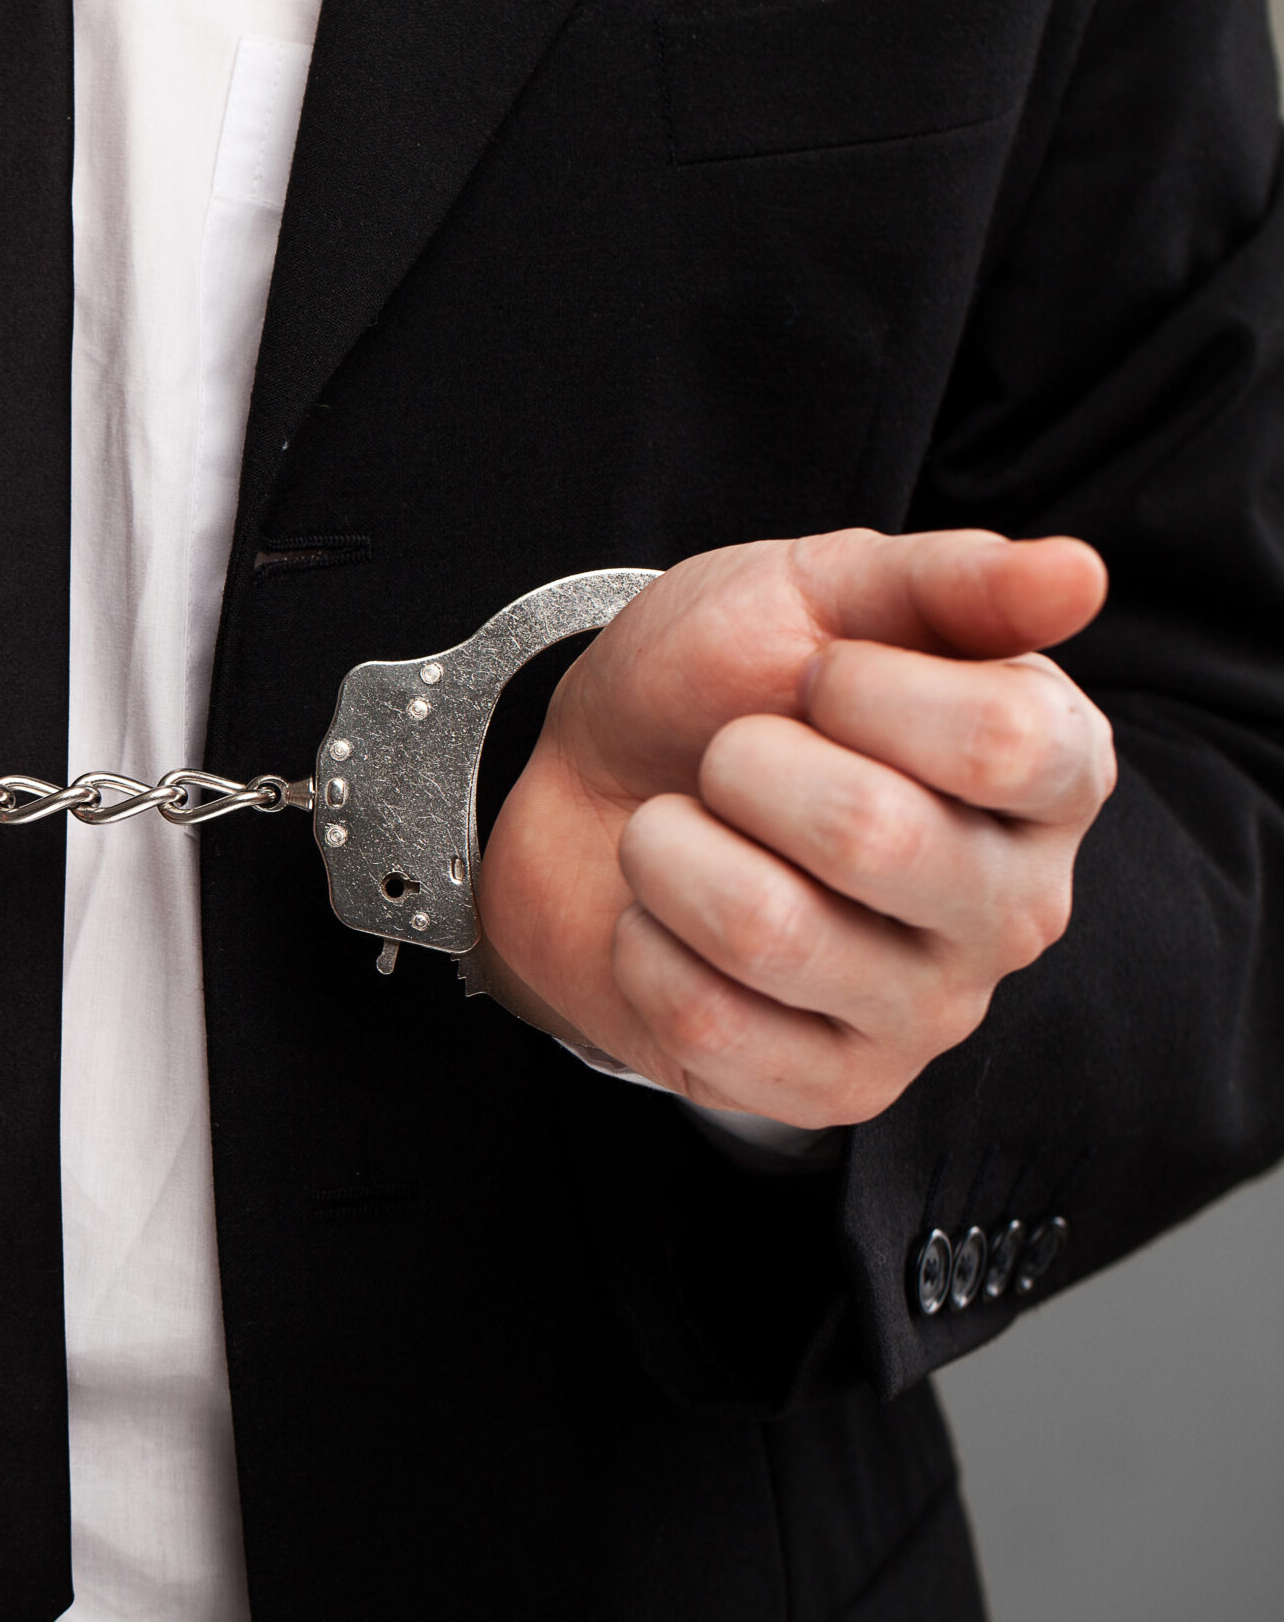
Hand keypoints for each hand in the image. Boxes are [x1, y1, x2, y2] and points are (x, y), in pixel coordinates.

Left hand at [478, 529, 1115, 1129]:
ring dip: (669, 851)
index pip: (1004, 739)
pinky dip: (641, 944)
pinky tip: (661, 919)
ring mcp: (930, 1014)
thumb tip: (1077, 574)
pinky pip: (704, 1021)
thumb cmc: (722, 688)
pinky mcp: (830, 1094)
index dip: (862, 688)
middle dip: (743, 764)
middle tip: (725, 756)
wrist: (592, 786)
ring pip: (766, 932)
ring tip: (676, 832)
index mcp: (1051, 774)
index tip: (815, 673)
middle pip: (873, 835)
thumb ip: (949, 580)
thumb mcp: (820, 593)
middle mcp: (1018, 907)